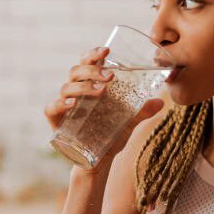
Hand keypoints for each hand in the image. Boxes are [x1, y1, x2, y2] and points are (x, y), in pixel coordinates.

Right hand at [45, 46, 165, 172]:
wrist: (98, 163)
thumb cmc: (109, 137)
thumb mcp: (128, 124)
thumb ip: (141, 112)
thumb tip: (161, 102)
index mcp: (89, 86)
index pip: (87, 63)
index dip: (94, 54)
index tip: (107, 50)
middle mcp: (75, 92)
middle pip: (76, 71)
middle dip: (92, 69)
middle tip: (110, 76)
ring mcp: (64, 107)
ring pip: (66, 86)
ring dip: (83, 86)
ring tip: (101, 91)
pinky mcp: (56, 123)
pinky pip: (52, 108)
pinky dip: (61, 104)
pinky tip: (74, 103)